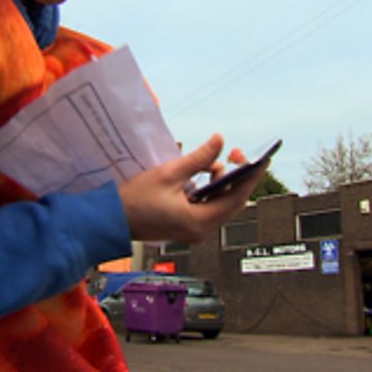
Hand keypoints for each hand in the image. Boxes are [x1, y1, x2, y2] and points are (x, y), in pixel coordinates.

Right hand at [119, 134, 266, 242]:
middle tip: (235, 153)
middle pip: (232, 202)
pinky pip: (208, 207)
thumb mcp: (169, 173)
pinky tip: (203, 174)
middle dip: (237, 177)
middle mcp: (201, 230)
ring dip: (222, 182)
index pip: (236, 197)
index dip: (250, 176)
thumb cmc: (135, 201)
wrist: (111, 220)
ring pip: (221, 204)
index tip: (261, 159)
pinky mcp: (187, 226)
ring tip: (214, 162)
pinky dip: (210, 190)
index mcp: (199, 221)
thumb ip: (198, 158)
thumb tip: (219, 141)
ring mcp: (194, 230)